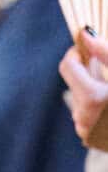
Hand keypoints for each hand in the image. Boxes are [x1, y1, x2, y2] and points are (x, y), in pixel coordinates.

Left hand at [61, 29, 107, 148]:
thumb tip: (85, 33)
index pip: (68, 65)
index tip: (88, 44)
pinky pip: (85, 110)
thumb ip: (106, 53)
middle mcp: (84, 118)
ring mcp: (86, 130)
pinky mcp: (90, 137)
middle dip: (88, 68)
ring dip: (92, 84)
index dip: (77, 51)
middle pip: (73, 80)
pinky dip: (95, 100)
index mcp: (93, 99)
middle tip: (105, 63)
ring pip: (79, 94)